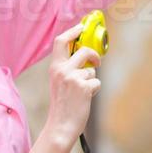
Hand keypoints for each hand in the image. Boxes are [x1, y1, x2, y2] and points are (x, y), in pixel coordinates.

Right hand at [43, 22, 100, 141]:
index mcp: (54, 67)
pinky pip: (96, 82)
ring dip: (91, 79)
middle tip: (97, 61)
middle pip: (83, 50)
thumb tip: (85, 56)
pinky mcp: (84, 87)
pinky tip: (85, 99)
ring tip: (82, 93)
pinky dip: (94, 90)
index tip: (81, 27)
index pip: (61, 41)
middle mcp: (62, 70)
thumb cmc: (62, 105)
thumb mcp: (59, 82)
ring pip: (92, 70)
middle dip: (94, 54)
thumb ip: (67, 68)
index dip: (73, 31)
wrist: (60, 125)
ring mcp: (73, 78)